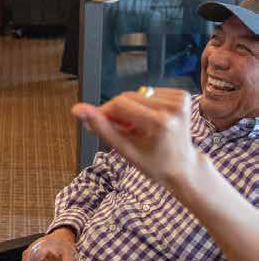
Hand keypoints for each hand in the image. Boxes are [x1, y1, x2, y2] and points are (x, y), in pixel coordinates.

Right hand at [72, 88, 196, 191]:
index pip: (120, 104)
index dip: (105, 112)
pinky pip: (150, 93)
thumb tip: (77, 109)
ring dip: (131, 109)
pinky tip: (149, 121)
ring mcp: (180, 100)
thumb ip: (100, 127)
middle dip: (118, 111)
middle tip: (120, 130)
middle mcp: (173, 107)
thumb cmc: (154, 163)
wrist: (183, 166)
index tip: (98, 123)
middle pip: (128, 96)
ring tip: (137, 128)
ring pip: (137, 94)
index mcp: (160, 122)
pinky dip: (144, 105)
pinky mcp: (183, 96)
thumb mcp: (125, 149)